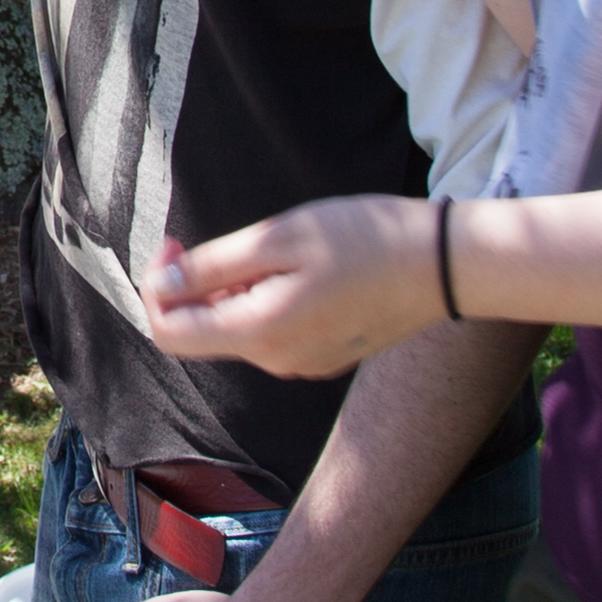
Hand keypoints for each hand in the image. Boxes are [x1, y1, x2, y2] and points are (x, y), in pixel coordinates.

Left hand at [151, 194, 448, 376]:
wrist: (444, 265)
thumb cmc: (365, 239)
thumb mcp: (281, 237)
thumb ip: (215, 266)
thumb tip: (165, 285)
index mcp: (260, 332)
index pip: (169, 332)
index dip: (158, 287)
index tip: (175, 244)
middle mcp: (276, 360)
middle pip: (203, 333)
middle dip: (196, 285)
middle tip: (225, 237)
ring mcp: (303, 364)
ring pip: (239, 331)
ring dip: (235, 292)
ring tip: (277, 249)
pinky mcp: (326, 357)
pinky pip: (273, 335)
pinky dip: (266, 302)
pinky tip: (302, 270)